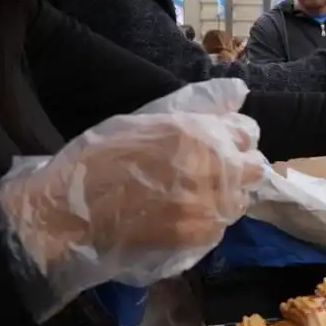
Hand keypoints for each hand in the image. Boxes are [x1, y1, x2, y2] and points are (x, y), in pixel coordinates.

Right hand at [0, 110, 264, 305]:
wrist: (70, 213)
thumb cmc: (98, 159)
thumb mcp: (146, 119)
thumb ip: (199, 106)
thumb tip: (239, 91)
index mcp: (200, 132)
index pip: (247, 132)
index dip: (233, 138)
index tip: (218, 145)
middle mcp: (214, 166)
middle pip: (255, 168)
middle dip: (238, 167)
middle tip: (210, 173)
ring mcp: (211, 204)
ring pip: (241, 199)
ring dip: (225, 196)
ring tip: (192, 197)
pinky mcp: (202, 235)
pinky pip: (221, 227)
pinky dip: (208, 222)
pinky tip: (181, 217)